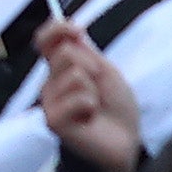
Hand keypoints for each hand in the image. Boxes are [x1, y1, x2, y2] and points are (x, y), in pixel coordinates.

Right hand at [39, 16, 147, 171]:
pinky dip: (91, 106)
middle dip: (91, 66)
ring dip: (94, 90)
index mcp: (61, 69)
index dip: (56, 29)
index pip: (45, 40)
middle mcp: (51, 82)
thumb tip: (70, 30)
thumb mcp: (107, 72)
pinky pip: (78, 98)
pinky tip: (90, 119)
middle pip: (65, 53)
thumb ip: (86, 53)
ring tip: (96, 108)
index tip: (78, 30)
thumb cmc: (117, 108)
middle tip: (99, 88)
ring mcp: (50, 102)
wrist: (127, 142)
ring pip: (74, 75)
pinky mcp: (54, 120)